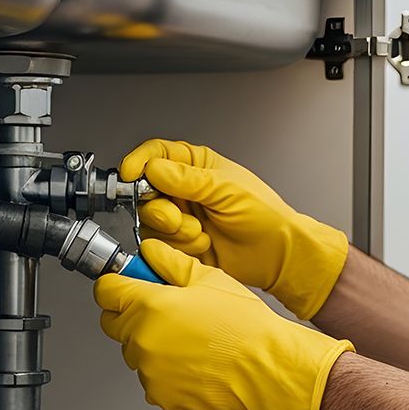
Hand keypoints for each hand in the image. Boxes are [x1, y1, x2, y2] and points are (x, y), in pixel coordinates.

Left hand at [93, 240, 354, 409]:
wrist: (265, 368)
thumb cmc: (244, 326)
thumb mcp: (209, 279)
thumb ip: (170, 262)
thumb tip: (151, 252)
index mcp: (150, 305)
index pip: (105, 290)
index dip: (118, 284)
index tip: (128, 284)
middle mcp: (142, 339)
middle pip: (114, 323)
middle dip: (131, 315)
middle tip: (165, 311)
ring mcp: (149, 371)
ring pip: (134, 352)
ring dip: (151, 344)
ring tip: (189, 340)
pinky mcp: (161, 395)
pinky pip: (151, 379)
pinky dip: (165, 372)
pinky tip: (192, 362)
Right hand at [120, 139, 348, 319]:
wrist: (276, 255)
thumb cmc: (264, 216)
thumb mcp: (227, 190)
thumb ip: (187, 179)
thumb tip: (154, 169)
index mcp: (197, 165)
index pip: (156, 154)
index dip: (140, 163)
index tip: (131, 175)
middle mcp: (185, 188)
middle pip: (145, 190)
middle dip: (159, 208)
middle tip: (177, 216)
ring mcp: (182, 215)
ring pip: (151, 219)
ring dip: (173, 230)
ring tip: (198, 232)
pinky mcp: (181, 242)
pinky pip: (160, 243)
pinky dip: (179, 246)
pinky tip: (202, 244)